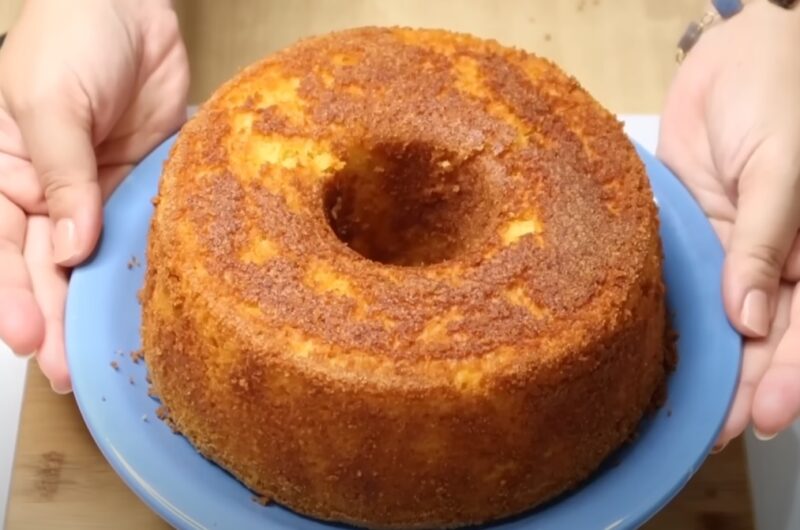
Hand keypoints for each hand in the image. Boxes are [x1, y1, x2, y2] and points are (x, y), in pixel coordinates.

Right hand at [0, 0, 188, 391]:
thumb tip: (69, 249)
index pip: (1, 247)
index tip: (26, 340)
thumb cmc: (70, 39)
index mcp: (5, 174)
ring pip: (91, 261)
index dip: (11, 296)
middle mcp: (47, 193)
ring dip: (93, 307)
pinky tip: (143, 304)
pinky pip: (137, 233)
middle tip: (67, 371)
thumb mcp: (48, 103)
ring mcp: (95, 194)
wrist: (130, 8)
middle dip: (54, 318)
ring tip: (102, 356)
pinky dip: (138, 268)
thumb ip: (62, 176)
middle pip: (46, 267)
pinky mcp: (139, 187)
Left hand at [658, 1, 799, 445]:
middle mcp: (776, 260)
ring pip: (725, 321)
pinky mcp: (695, 234)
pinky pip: (689, 284)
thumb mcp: (782, 169)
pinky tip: (664, 351)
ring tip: (683, 414)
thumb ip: (765, 242)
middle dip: (744, 387)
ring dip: (710, 366)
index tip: (760, 420)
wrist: (736, 52)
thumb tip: (751, 318)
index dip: (787, 379)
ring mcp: (733, 251)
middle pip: (764, 338)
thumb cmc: (780, 93)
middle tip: (711, 435)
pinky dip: (680, 319)